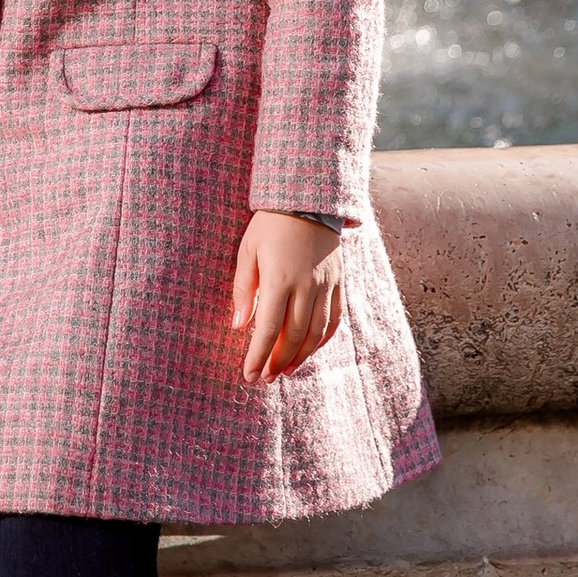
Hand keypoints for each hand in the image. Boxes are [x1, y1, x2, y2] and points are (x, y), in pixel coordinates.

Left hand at [231, 213, 344, 384]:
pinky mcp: (339, 282)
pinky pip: (334, 319)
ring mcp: (326, 285)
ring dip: (301, 356)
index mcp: (279, 278)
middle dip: (278, 361)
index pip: (268, 329)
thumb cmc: (270, 224)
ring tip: (285, 370)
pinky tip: (310, 349)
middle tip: (266, 377)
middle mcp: (307, 286)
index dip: (258, 356)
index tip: (249, 375)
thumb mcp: (247, 251)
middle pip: (294, 336)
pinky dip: (322, 339)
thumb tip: (238, 326)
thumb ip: (243, 290)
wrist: (308, 199)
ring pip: (316, 333)